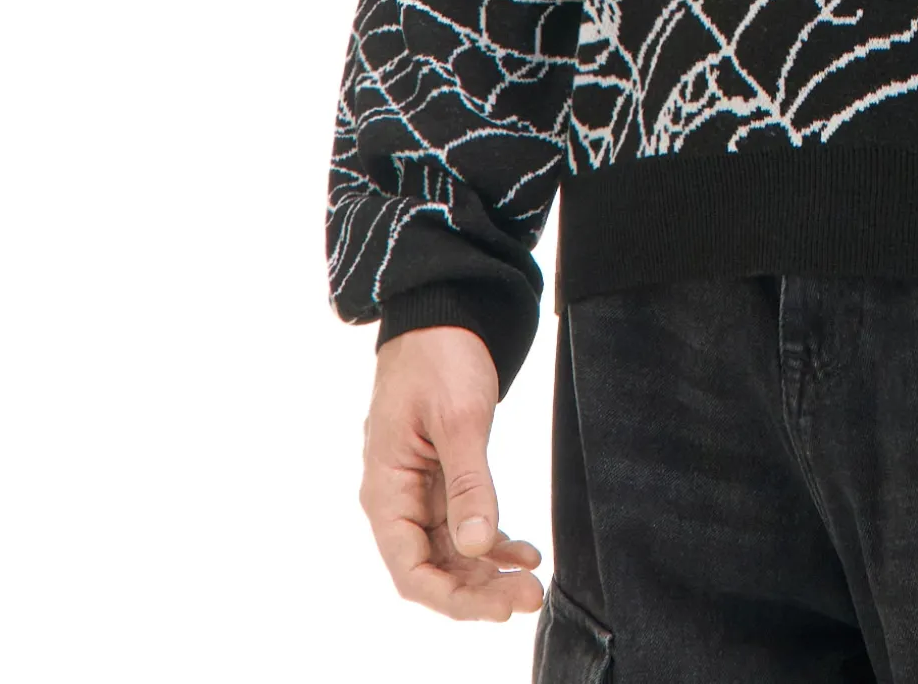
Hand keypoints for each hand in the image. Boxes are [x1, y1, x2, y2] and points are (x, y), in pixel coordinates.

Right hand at [359, 324, 545, 621]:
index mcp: (385, 489)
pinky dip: (492, 542)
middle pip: (434, 569)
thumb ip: (468, 483)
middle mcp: (397, 499)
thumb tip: (477, 546)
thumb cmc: (439, 356)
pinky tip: (524, 551)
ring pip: (451, 553)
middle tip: (530, 596)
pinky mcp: (442, 477)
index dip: (454, 598)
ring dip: (488, 572)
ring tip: (532, 581)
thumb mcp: (458, 417)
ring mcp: (420, 490)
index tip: (500, 607)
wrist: (442, 310)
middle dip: (479, 591)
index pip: (411, 571)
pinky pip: (463, 525)